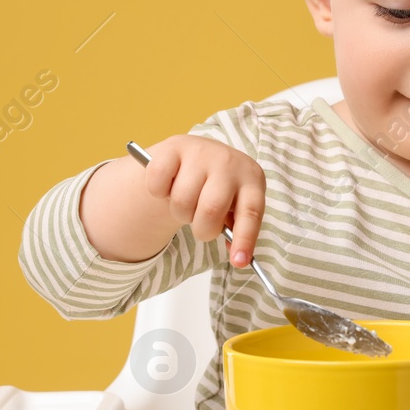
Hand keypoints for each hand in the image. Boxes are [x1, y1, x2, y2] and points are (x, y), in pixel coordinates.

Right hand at [138, 134, 265, 265]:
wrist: (199, 154)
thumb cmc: (220, 188)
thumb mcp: (235, 205)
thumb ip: (236, 230)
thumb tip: (237, 257)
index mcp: (251, 178)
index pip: (251, 212)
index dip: (245, 239)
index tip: (239, 262)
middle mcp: (229, 161)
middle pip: (210, 209)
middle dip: (202, 229)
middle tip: (201, 225)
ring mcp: (201, 151)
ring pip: (182, 200)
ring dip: (180, 213)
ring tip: (186, 203)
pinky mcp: (174, 147)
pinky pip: (158, 184)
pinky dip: (159, 193)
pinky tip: (170, 186)